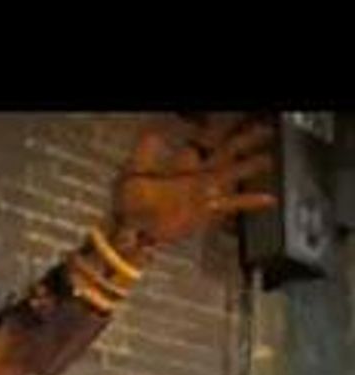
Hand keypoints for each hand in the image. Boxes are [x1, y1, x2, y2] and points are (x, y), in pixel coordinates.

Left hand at [113, 114, 276, 248]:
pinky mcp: (206, 211)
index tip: (227, 120)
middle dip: (243, 140)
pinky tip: (268, 199)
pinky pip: (232, 204)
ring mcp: (202, 192)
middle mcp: (194, 175)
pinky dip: (250, 202)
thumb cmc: (128, 204)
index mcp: (178, 162)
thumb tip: (154, 132)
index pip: (202, 139)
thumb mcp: (132, 172)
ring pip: (233, 174)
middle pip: (225, 152)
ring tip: (270, 157)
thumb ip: (145, 150)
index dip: (215, 129)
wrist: (131, 232)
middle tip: (263, 128)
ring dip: (251, 165)